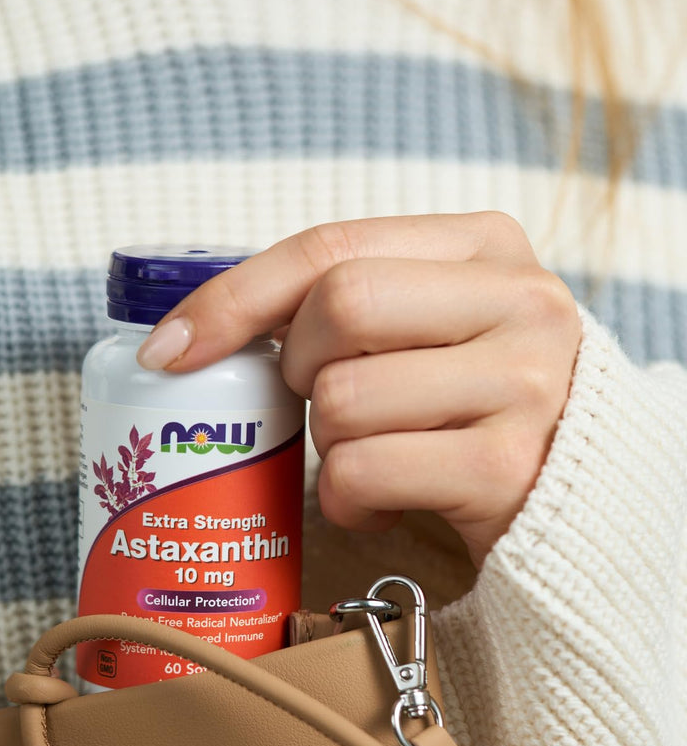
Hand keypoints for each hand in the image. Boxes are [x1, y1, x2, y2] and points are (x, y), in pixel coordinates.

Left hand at [136, 214, 580, 565]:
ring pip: (342, 400)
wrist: (575, 490)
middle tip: (324, 399)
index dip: (235, 297)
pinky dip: (348, 498)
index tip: (170, 349)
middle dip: (299, 368)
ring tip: (375, 453)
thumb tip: (190, 335)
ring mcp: (523, 383)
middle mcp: (519, 300)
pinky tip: (385, 498)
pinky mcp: (507, 468)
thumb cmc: (465, 401)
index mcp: (484, 246)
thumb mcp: (426, 325)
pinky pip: (363, 473)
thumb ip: (345, 303)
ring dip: (328, 444)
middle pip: (339, 307)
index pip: (331, 248)